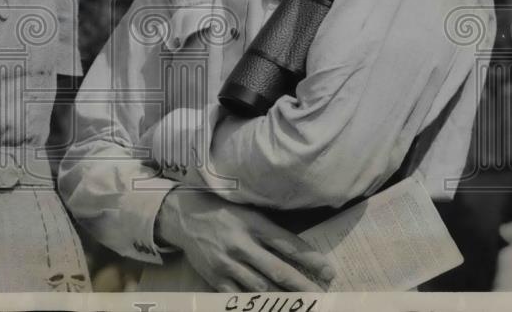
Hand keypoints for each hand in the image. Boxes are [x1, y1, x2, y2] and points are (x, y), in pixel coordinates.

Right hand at [156, 188, 333, 291]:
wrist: (183, 216)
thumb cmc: (221, 210)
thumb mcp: (247, 211)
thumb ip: (269, 228)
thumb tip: (299, 250)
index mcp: (252, 223)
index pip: (287, 244)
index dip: (310, 259)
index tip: (328, 271)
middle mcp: (241, 244)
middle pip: (278, 271)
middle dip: (302, 286)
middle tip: (321, 297)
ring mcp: (227, 264)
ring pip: (261, 288)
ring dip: (283, 300)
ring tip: (301, 307)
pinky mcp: (216, 278)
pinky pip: (239, 298)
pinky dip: (256, 305)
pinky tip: (270, 308)